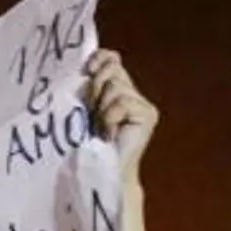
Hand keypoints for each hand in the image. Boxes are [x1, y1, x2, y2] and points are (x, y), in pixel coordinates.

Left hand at [87, 49, 156, 184]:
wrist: (103, 173)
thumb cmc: (87, 144)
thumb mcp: (83, 110)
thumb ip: (87, 87)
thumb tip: (83, 65)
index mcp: (116, 89)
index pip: (112, 58)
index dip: (100, 58)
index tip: (87, 69)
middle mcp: (133, 93)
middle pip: (112, 69)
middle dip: (95, 89)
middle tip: (91, 114)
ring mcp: (143, 104)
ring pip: (115, 87)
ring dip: (101, 110)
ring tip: (101, 129)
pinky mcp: (148, 114)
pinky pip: (121, 103)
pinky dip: (109, 119)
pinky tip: (110, 135)